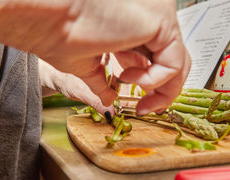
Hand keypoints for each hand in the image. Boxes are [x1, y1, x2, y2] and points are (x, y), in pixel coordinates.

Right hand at [0, 0, 190, 114]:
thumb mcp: (89, 71)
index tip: (142, 106)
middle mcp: (149, 23)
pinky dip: (155, 81)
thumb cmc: (60, 38)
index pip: (160, 60)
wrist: (49, 24)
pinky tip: (129, 79)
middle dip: (163, 93)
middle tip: (145, 110)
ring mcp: (158, 19)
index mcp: (133, 32)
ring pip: (179, 64)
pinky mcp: (161, 21)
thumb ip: (105, 85)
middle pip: (175, 63)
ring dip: (160, 90)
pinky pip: (173, 62)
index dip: (154, 86)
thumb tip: (110, 103)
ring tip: (134, 94)